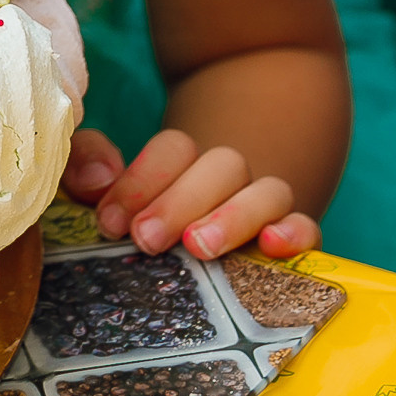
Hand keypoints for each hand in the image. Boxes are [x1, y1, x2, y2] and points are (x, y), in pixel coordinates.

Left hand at [63, 127, 320, 261]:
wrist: (200, 244)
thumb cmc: (142, 222)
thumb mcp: (106, 192)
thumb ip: (87, 166)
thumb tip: (96, 177)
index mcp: (183, 163)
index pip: (174, 148)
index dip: (142, 179)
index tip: (110, 221)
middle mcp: (227, 178)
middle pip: (221, 165)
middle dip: (179, 201)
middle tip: (146, 238)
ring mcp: (264, 207)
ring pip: (266, 191)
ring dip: (233, 215)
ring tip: (198, 246)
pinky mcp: (293, 240)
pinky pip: (307, 226)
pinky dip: (295, 232)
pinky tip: (272, 246)